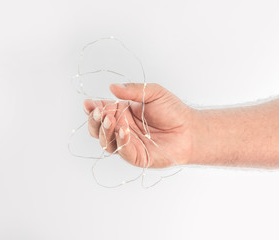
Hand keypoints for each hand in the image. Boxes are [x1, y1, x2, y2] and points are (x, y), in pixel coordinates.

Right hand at [83, 83, 198, 167]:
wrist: (190, 129)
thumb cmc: (172, 110)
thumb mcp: (153, 93)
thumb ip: (132, 90)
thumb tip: (112, 86)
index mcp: (122, 113)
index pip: (101, 112)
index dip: (93, 108)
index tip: (89, 103)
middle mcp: (121, 129)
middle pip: (98, 129)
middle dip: (95, 121)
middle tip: (99, 112)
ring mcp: (128, 144)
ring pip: (106, 142)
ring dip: (104, 131)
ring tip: (110, 119)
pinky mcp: (137, 156)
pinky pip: (123, 151)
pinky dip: (120, 141)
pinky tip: (123, 130)